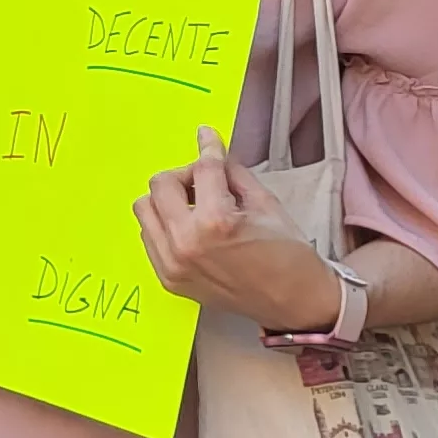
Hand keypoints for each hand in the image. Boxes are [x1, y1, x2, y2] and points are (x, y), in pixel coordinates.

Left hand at [136, 126, 342, 328]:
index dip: (208, 148)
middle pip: (160, 185)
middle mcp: (186, 243)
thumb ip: (233, 174)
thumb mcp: (266, 203)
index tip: (206, 136)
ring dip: (166, 200)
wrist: (293, 301)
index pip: (202, 170)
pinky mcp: (168, 279)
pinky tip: (190, 227)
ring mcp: (173, 264)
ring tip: (195, 205)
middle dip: (183, 176)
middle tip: (204, 181)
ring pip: (144, 210)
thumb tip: (214, 154)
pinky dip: (164, 224)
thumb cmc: (288, 254)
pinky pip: (149, 237)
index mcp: (216, 221)